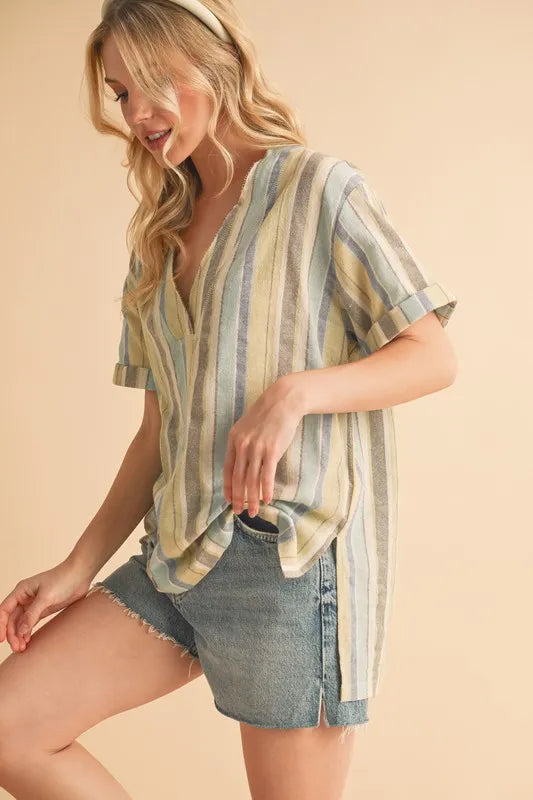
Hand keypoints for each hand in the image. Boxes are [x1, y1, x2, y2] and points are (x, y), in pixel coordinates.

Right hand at [0, 561, 92, 653]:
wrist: (80, 575)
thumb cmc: (63, 579)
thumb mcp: (46, 597)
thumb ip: (32, 614)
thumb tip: (21, 631)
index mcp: (21, 591)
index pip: (4, 610)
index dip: (1, 625)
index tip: (1, 639)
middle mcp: (25, 598)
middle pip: (11, 619)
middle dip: (12, 634)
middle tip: (17, 647)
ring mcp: (33, 604)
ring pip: (20, 623)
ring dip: (19, 635)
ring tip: (22, 648)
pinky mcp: (43, 609)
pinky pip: (30, 623)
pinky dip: (27, 632)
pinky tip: (28, 641)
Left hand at [223, 377, 302, 516]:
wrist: (284, 400)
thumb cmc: (267, 414)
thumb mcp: (247, 427)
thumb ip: (242, 443)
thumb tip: (241, 461)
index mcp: (234, 440)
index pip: (228, 469)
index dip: (228, 487)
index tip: (229, 500)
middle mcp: (243, 445)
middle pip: (239, 478)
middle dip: (239, 498)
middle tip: (239, 512)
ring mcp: (257, 448)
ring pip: (251, 480)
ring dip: (252, 499)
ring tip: (253, 511)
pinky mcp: (272, 450)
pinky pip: (266, 475)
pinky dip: (265, 490)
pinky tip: (267, 500)